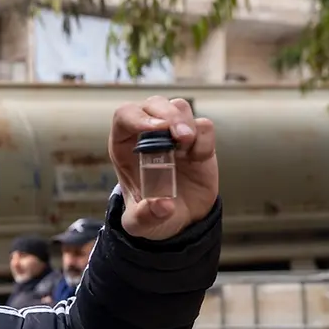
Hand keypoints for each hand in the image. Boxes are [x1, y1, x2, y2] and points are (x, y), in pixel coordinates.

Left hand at [109, 96, 217, 240]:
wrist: (180, 221)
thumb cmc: (152, 215)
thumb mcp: (140, 224)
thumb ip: (144, 217)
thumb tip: (162, 205)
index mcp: (125, 148)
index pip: (124, 116)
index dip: (137, 117)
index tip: (156, 129)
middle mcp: (148, 136)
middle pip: (153, 104)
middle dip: (166, 114)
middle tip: (179, 136)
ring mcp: (173, 136)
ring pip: (178, 107)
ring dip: (185, 122)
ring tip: (186, 145)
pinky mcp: (198, 142)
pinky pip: (204, 126)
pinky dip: (204, 137)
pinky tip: (197, 157)